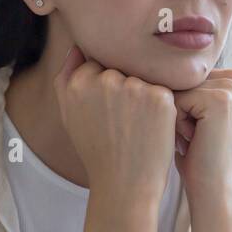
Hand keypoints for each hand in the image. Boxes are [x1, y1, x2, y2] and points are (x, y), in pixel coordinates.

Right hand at [53, 45, 176, 205]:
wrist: (124, 185)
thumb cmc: (97, 152)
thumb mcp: (70, 115)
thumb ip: (67, 78)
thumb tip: (78, 46)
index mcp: (77, 82)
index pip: (98, 64)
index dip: (106, 89)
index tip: (109, 113)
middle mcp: (104, 79)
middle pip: (122, 69)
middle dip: (126, 90)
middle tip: (125, 123)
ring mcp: (133, 86)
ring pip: (143, 78)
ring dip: (144, 96)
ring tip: (138, 127)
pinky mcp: (160, 96)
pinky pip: (163, 89)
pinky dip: (162, 107)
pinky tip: (153, 129)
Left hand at [172, 69, 231, 200]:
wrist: (212, 187)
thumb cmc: (196, 153)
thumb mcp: (193, 112)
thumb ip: (186, 85)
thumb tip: (147, 62)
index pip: (183, 75)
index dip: (177, 101)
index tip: (194, 126)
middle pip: (179, 79)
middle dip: (175, 107)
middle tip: (193, 134)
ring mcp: (231, 88)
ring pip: (175, 88)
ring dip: (174, 115)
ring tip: (192, 136)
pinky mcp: (220, 100)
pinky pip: (176, 99)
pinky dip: (175, 122)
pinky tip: (192, 139)